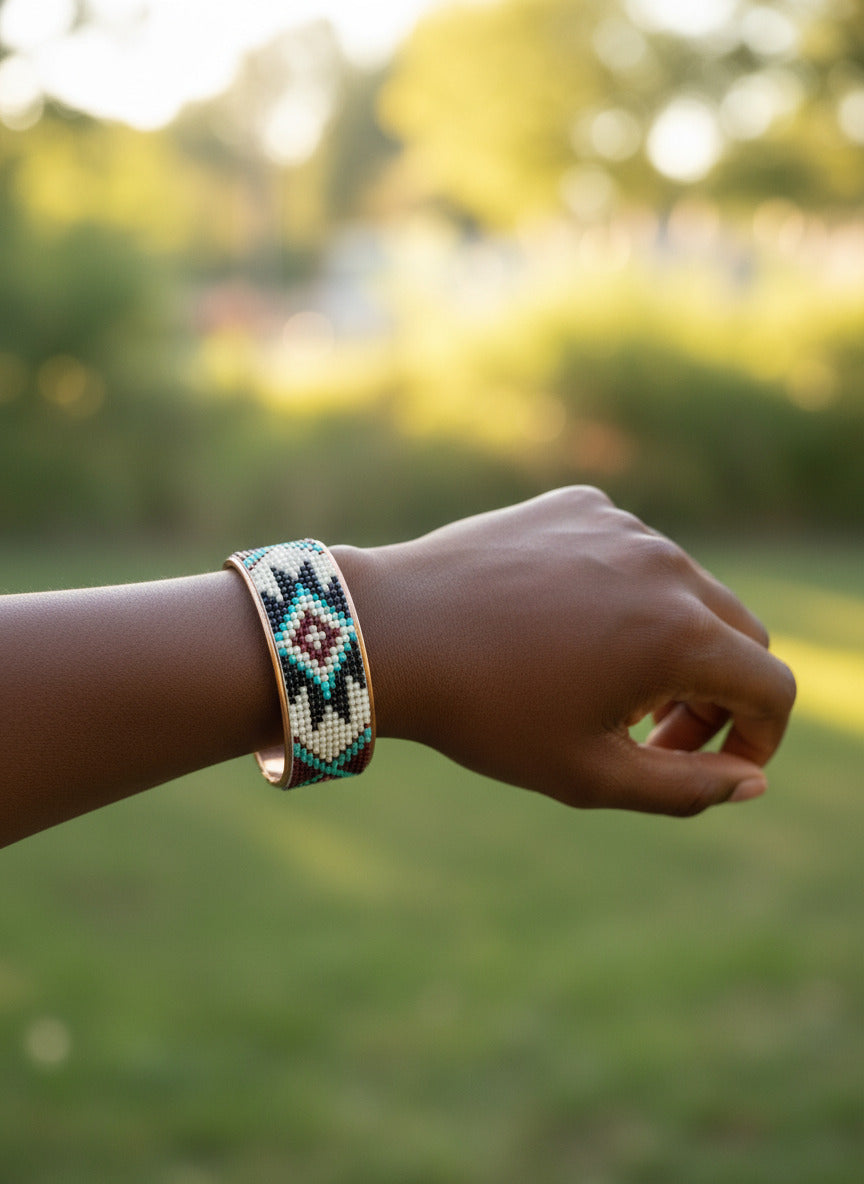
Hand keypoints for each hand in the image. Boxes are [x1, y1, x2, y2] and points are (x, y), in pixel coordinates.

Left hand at [333, 487, 795, 815]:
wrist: (393, 631)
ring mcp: (621, 525)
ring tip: (604, 682)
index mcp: (681, 634)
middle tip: (653, 732)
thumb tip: (754, 779)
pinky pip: (632, 551)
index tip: (712, 763)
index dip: (759, 737)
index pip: (772, 687)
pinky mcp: (579, 504)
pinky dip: (624, 592)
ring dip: (673, 641)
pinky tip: (564, 625)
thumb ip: (688, 788)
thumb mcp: (590, 774)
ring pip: (687, 589)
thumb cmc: (487, 713)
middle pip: (739, 634)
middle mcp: (666, 565)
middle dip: (717, 692)